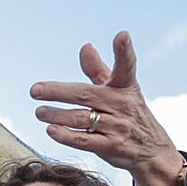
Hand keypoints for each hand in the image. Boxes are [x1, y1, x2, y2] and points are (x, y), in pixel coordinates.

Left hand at [30, 30, 184, 185]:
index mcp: (125, 87)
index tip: (122, 35)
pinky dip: (66, 135)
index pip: (126, 66)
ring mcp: (117, 126)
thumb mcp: (118, 90)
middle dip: (59, 91)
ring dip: (57, 115)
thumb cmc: (128, 113)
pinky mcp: (110, 146)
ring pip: (81, 118)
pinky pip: (84, 140)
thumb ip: (98, 70)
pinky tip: (51, 130)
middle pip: (86, 94)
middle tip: (35, 90)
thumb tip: (85, 47)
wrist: (150, 150)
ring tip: (39, 111)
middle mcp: (122, 104)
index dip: (124, 51)